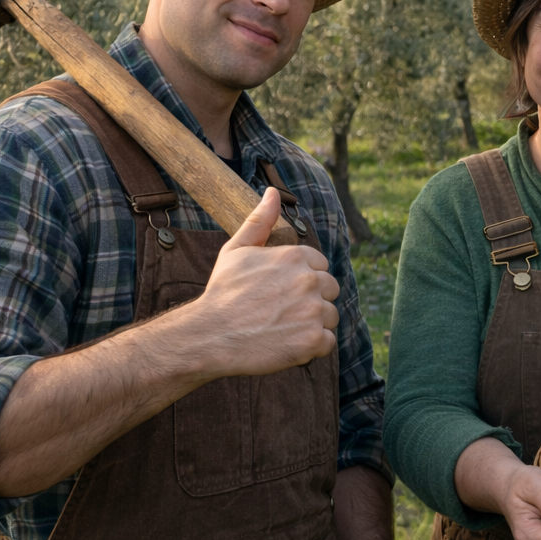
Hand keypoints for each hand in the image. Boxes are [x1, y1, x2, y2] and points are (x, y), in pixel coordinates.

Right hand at [177, 187, 338, 377]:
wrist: (209, 335)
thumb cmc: (222, 292)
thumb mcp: (236, 250)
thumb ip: (260, 221)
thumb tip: (272, 193)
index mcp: (295, 256)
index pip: (320, 265)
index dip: (303, 279)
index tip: (282, 292)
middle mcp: (309, 280)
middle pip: (330, 289)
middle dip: (312, 300)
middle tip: (281, 311)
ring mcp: (313, 311)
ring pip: (331, 315)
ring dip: (314, 323)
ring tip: (283, 328)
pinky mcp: (312, 340)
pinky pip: (328, 342)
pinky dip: (312, 346)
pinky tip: (287, 343)